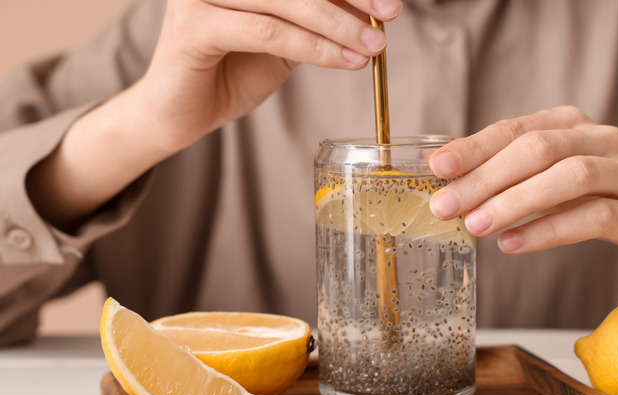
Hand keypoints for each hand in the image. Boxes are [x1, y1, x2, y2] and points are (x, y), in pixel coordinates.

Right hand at [137, 0, 402, 149]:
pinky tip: (347, 60)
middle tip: (389, 15)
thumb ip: (317, 18)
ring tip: (373, 46)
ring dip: (337, 24)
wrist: (182, 113)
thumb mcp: (285, 38)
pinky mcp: (193, 24)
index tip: (390, 0)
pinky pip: (268, 31)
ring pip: (286, 0)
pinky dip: (313, 47)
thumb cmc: (233, 71)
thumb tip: (372, 8)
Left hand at [427, 106, 617, 280]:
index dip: (474, 147)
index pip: (516, 129)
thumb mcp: (561, 178)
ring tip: (476, 225)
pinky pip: (594, 218)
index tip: (438, 167)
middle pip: (538, 148)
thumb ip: (516, 175)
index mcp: (575, 126)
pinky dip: (549, 230)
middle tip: (446, 206)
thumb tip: (451, 179)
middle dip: (486, 177)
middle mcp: (603, 140)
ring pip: (569, 177)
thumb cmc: (610, 199)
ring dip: (515, 201)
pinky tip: (514, 244)